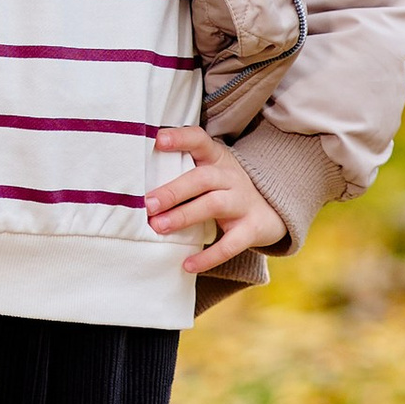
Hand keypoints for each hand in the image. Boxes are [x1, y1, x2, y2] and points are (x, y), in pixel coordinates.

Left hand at [146, 123, 284, 273]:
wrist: (272, 209)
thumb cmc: (224, 187)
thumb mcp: (210, 171)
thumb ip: (181, 170)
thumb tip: (132, 183)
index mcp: (217, 158)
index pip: (200, 141)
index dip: (180, 138)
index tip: (158, 140)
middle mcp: (231, 176)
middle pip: (202, 178)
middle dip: (173, 191)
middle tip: (147, 204)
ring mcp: (243, 202)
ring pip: (213, 205)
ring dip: (184, 216)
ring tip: (158, 227)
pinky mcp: (251, 229)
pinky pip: (230, 244)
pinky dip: (208, 256)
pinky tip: (187, 264)